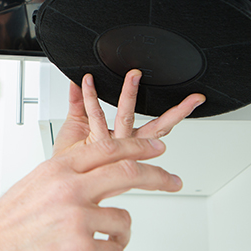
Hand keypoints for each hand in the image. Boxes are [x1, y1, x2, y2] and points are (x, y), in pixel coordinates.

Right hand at [0, 134, 183, 250]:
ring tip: (99, 247)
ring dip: (117, 236)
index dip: (138, 147)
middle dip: (158, 176)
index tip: (157, 147)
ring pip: (123, 222)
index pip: (108, 149)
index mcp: (57, 170)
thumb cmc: (1, 227)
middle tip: (172, 180)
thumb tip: (96, 184)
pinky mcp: (81, 250)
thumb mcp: (33, 189)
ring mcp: (76, 218)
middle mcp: (69, 188)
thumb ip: (67, 182)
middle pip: (128, 173)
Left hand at [53, 69, 205, 154]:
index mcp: (125, 141)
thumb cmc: (68, 155)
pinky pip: (95, 115)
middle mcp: (122, 143)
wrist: (57, 174)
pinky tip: (87, 82)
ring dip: (130, 94)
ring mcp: (111, 144)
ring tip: (134, 76)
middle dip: (174, 113)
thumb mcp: (76, 123)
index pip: (157, 127)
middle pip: (155, 127)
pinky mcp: (95, 143)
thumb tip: (77, 82)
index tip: (193, 100)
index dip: (176, 114)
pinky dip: (90, 97)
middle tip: (189, 99)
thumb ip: (79, 101)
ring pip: (127, 117)